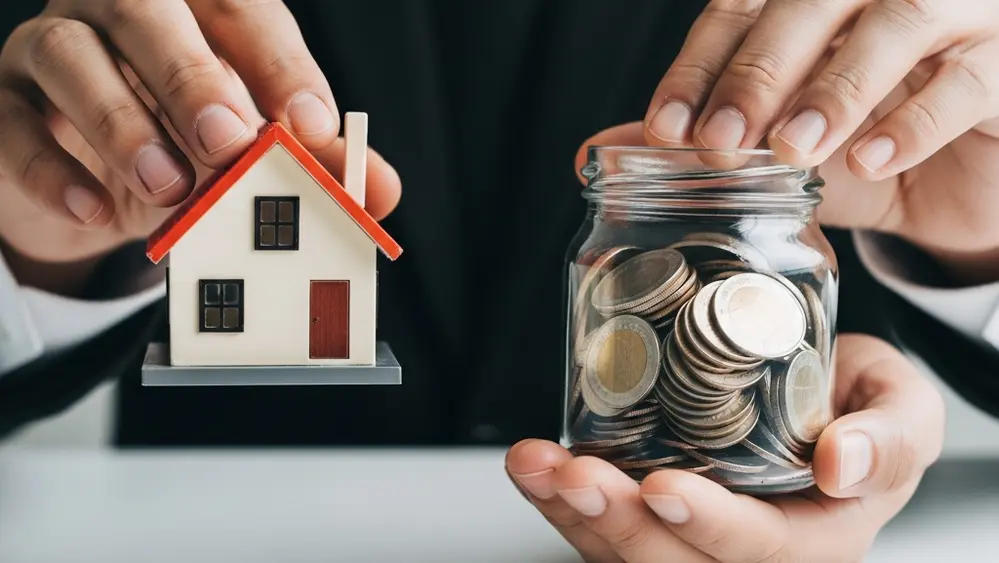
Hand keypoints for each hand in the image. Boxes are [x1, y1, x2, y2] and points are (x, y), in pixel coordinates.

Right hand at [0, 0, 400, 291]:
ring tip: (169, 187)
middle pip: (146, 7)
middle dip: (191, 74)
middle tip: (228, 143)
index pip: (241, 10)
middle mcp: (123, 14)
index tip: (311, 122)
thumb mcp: (255, 158)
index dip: (277, 62)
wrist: (96, 186)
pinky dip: (51, 168)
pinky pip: (9, 121)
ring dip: (122, 122)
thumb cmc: (187, 151)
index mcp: (198, 12)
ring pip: (68, 51)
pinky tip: (96, 210)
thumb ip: (315, 165)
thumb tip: (379, 189)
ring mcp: (55, 50)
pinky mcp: (5, 104)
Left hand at [506, 334, 944, 561]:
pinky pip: (599, 528)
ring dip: (572, 512)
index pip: (759, 549)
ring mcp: (693, 539)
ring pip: (624, 551)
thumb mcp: (905, 407)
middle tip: (576, 472)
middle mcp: (747, 553)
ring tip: (534, 466)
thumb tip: (841, 461)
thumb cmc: (864, 407)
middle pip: (674, 561)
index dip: (710, 525)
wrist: (823, 396)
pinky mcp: (652, 518)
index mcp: (815, 539)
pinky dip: (557, 501)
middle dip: (618, 523)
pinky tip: (531, 468)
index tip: (664, 487)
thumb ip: (890, 436)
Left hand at [642, 0, 998, 282]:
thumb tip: (599, 149)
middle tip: (721, 140)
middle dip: (759, 70)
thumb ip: (699, 142)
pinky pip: (966, 81)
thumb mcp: (774, 152)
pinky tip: (868, 159)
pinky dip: (914, 120)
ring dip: (836, 86)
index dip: (700, 63)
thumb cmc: (859, 148)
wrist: (956, 183)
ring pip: (898, 21)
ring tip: (792, 148)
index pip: (744, 6)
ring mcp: (955, 14)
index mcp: (817, 0)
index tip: (662, 127)